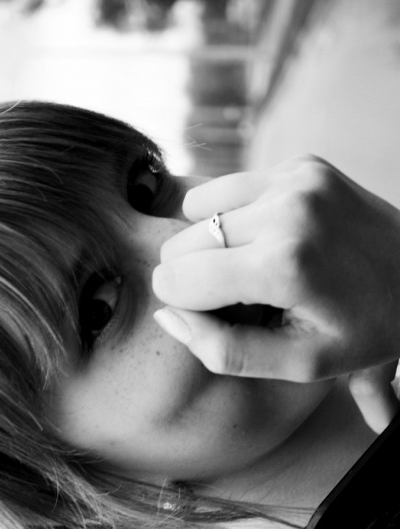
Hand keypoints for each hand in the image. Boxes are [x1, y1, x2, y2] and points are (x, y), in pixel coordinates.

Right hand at [153, 155, 399, 424]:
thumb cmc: (363, 329)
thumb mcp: (299, 364)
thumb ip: (223, 350)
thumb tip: (166, 312)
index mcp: (284, 266)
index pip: (177, 280)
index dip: (184, 304)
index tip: (214, 316)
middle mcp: (287, 210)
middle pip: (182, 243)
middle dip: (196, 274)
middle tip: (242, 295)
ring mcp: (296, 179)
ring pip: (197, 211)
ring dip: (212, 243)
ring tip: (254, 265)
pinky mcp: (301, 164)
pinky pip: (229, 188)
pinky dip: (234, 216)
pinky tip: (266, 236)